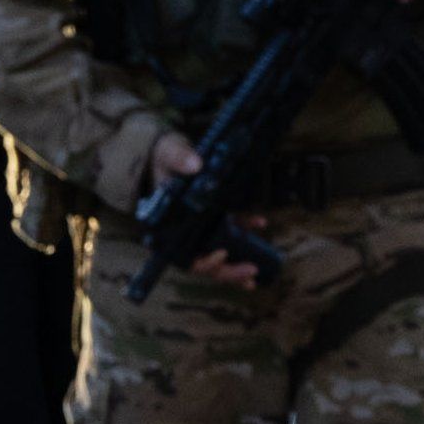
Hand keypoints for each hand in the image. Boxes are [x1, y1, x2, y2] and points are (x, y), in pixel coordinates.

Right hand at [147, 133, 272, 288]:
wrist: (171, 151)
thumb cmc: (164, 155)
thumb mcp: (168, 153)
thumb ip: (178, 157)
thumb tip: (195, 165)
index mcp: (167, 224)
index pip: (183, 254)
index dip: (203, 261)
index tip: (223, 253)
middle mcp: (183, 231)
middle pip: (204, 260)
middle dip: (227, 270)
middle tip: (250, 272)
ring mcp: (200, 227)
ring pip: (218, 252)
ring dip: (237, 263)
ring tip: (256, 271)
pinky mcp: (214, 217)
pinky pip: (230, 231)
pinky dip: (245, 230)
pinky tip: (260, 223)